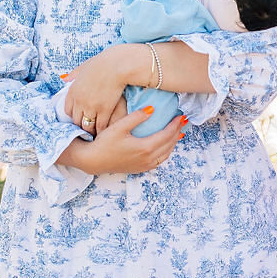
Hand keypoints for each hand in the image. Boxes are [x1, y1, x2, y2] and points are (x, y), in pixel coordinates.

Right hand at [57, 111, 186, 174]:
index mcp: (145, 147)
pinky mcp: (140, 168)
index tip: (181, 116)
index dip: (175, 125)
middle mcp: (148, 158)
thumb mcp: (119, 127)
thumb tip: (152, 109)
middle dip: (177, 132)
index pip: (167, 134)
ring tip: (178, 132)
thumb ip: (136, 117)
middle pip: (169, 144)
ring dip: (173, 143)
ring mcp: (144, 165)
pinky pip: (159, 160)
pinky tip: (166, 146)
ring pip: (166, 154)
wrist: (93, 161)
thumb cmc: (104, 143)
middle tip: (183, 121)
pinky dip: (166, 152)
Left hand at [61, 48, 130, 134]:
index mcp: (73, 91)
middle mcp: (79, 101)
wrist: (117, 65)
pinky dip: (102, 130)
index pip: (67, 110)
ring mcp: (91, 107)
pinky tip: (105, 131)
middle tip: (89, 127)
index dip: (74, 115)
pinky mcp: (104, 110)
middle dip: (82, 125)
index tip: (80, 116)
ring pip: (87, 126)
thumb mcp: (83, 67)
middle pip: (76, 121)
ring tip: (96, 132)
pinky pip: (100, 126)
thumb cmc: (102, 63)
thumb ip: (73, 74)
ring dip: (91, 130)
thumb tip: (64, 78)